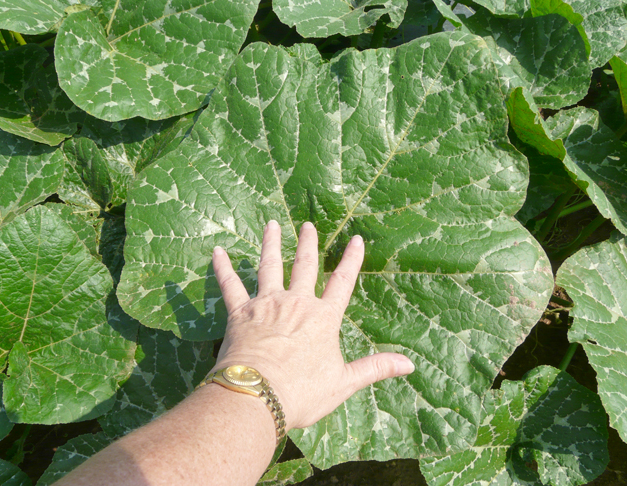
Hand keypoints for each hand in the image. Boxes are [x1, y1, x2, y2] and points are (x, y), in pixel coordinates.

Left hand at [212, 221, 414, 430]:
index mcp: (323, 318)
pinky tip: (217, 251)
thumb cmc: (302, 392)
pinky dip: (222, 267)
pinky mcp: (240, 313)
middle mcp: (296, 303)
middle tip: (308, 225)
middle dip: (307, 244)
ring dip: (271, 244)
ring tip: (271, 224)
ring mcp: (266, 304)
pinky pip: (229, 284)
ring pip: (269, 266)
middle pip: (304, 266)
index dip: (351, 260)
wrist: (258, 396)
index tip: (356, 240)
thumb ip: (375, 368)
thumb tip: (410, 365)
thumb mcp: (344, 382)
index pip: (342, 282)